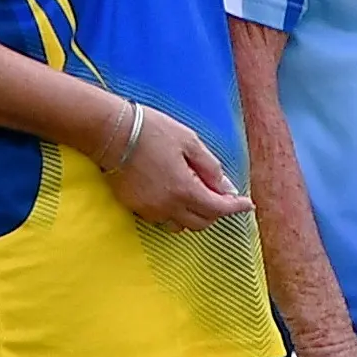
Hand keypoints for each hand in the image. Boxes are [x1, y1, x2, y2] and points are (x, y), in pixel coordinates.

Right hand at [95, 101, 252, 231]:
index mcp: (184, 190)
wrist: (108, 131)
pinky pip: (162, 220)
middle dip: (216, 212)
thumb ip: (211, 168)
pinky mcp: (134, 207)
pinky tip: (175, 196)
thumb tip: (226, 187)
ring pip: (181, 225)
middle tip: (221, 196)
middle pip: (202, 222)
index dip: (236, 207)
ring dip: (195, 216)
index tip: (247, 204)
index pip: (219, 209)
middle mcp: (167, 206)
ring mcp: (149, 209)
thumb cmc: (151, 131)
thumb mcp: (190, 142)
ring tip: (197, 196)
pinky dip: (174, 214)